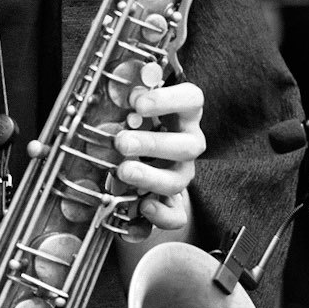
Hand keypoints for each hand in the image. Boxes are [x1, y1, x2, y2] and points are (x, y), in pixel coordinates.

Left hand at [113, 79, 204, 235]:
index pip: (192, 100)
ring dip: (149, 177)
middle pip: (185, 146)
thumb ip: (126, 102)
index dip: (168, 100)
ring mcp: (182, 174)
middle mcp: (187, 144)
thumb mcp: (132, 113)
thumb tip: (116, 91)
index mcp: (183, 116)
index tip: (138, 103)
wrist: (144, 171)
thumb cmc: (137, 130)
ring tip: (122, 171)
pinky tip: (143, 206)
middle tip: (121, 143)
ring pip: (178, 180)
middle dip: (152, 145)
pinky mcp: (175, 204)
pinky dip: (160, 214)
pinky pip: (176, 215)